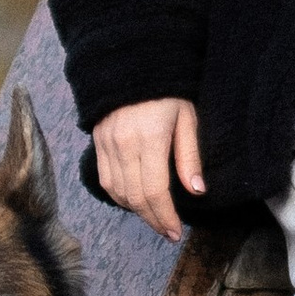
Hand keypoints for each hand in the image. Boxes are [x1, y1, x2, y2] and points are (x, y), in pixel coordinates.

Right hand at [93, 98, 203, 241]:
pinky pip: (106, 180)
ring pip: (118, 192)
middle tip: (168, 232)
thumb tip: (197, 191)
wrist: (131, 64)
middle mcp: (123, 144)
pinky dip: (120, 197)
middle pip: (136, 197)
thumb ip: (190, 156)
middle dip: (153, 220)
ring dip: (137, 211)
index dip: (166, 216)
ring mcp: (107, 144)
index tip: (176, 231)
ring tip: (155, 218)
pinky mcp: (98, 143)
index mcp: (150, 138)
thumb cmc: (167, 91)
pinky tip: (136, 201)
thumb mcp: (187, 118)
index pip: (155, 190)